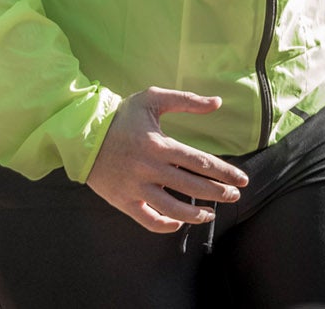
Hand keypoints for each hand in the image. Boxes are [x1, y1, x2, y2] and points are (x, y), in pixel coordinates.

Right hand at [84, 87, 250, 232]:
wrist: (82, 133)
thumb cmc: (121, 116)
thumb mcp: (151, 99)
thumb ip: (186, 101)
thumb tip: (217, 102)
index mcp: (159, 145)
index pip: (200, 162)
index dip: (224, 172)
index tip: (242, 180)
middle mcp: (150, 169)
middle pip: (192, 187)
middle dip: (218, 193)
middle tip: (234, 196)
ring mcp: (136, 188)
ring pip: (173, 209)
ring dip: (196, 214)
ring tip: (211, 213)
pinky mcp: (123, 201)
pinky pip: (148, 220)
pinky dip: (165, 225)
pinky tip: (178, 222)